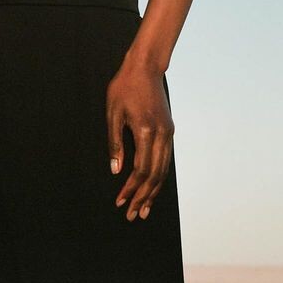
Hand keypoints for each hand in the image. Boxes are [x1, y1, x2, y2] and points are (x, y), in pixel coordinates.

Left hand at [106, 61, 173, 221]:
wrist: (145, 67)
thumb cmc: (124, 86)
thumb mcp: (113, 112)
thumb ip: (115, 143)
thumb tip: (116, 170)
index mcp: (145, 131)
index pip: (140, 170)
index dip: (130, 189)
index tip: (120, 201)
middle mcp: (161, 135)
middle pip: (154, 175)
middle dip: (143, 197)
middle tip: (133, 215)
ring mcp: (168, 133)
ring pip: (163, 170)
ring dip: (153, 191)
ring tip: (144, 208)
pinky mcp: (169, 130)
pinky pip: (166, 160)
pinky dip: (159, 176)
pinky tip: (153, 186)